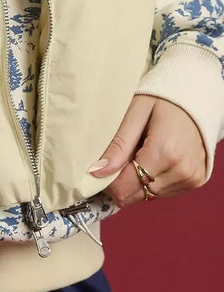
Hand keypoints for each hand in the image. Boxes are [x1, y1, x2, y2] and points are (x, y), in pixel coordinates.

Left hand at [86, 94, 207, 205]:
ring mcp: (191, 179)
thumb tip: (96, 172)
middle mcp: (181, 171)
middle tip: (122, 155)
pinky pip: (163, 192)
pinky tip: (155, 158)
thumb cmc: (162, 99)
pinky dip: (152, 179)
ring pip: (149, 196)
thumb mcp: (135, 114)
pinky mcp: (196, 181)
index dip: (107, 182)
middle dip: (122, 180)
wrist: (196, 96)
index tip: (100, 167)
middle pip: (136, 195)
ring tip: (142, 151)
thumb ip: (118, 146)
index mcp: (164, 153)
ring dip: (138, 179)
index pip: (125, 188)